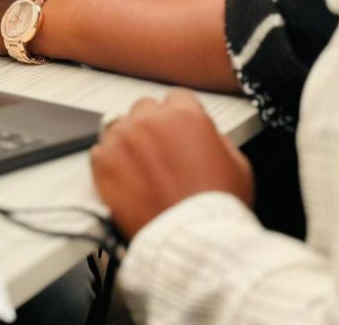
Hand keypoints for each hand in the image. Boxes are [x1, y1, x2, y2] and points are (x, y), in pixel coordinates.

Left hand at [90, 90, 253, 240]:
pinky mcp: (102, 162)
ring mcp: (122, 139)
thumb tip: (203, 132)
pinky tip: (126, 181)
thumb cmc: (216, 208)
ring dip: (129, 142)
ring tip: (141, 170)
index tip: (177, 132)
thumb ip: (216, 137)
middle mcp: (149, 120)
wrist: (193, 241)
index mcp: (185, 114)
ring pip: (119, 126)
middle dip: (152, 127)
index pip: (176, 98)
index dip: (179, 118)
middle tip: (160, 154)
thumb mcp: (238, 164)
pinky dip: (110, 163)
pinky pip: (100, 151)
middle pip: (145, 109)